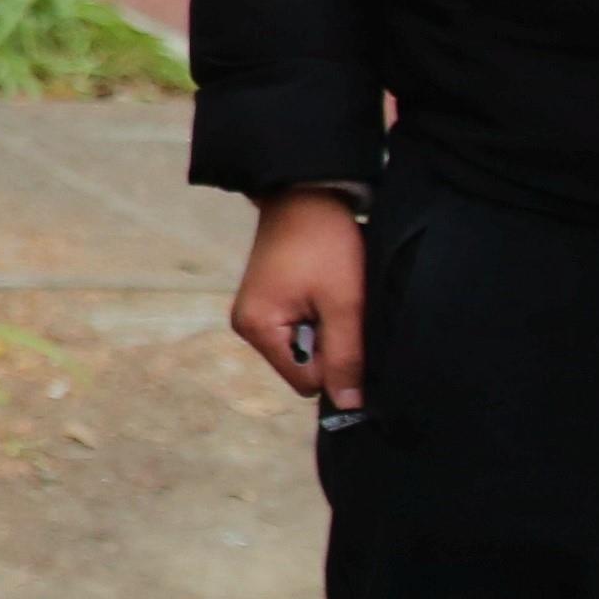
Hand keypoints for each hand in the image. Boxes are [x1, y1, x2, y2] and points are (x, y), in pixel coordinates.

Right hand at [227, 186, 368, 412]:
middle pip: (302, 365)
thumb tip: (348, 406)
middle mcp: (247, 327)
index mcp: (256, 329)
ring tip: (333, 295)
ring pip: (304, 347)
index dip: (336, 364)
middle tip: (340, 307)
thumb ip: (346, 357)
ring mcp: (256, 313)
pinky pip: (299, 329)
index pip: (306, 380)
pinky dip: (319, 316)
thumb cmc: (324, 243)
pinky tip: (325, 291)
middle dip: (330, 345)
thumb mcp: (343, 303)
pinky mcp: (267, 301)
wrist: (306, 193)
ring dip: (327, 329)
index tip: (350, 329)